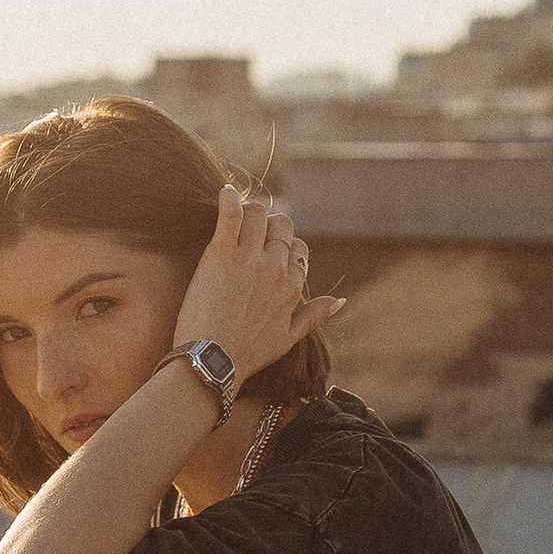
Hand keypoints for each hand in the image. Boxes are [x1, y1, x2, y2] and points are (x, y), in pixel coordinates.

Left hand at [175, 187, 343, 387]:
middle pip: (281, 226)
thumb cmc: (248, 354)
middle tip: (251, 230)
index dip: (285, 246)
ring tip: (236, 215)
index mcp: (292, 287)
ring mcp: (249, 259)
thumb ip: (314, 315)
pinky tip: (225, 192)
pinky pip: (230, 214)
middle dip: (268, 224)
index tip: (270, 250)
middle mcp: (276, 268)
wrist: (212, 361)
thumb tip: (340, 300)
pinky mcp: (220, 254)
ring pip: (257, 214)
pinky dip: (229, 198)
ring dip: (249, 211)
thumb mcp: (288, 339)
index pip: (298, 248)